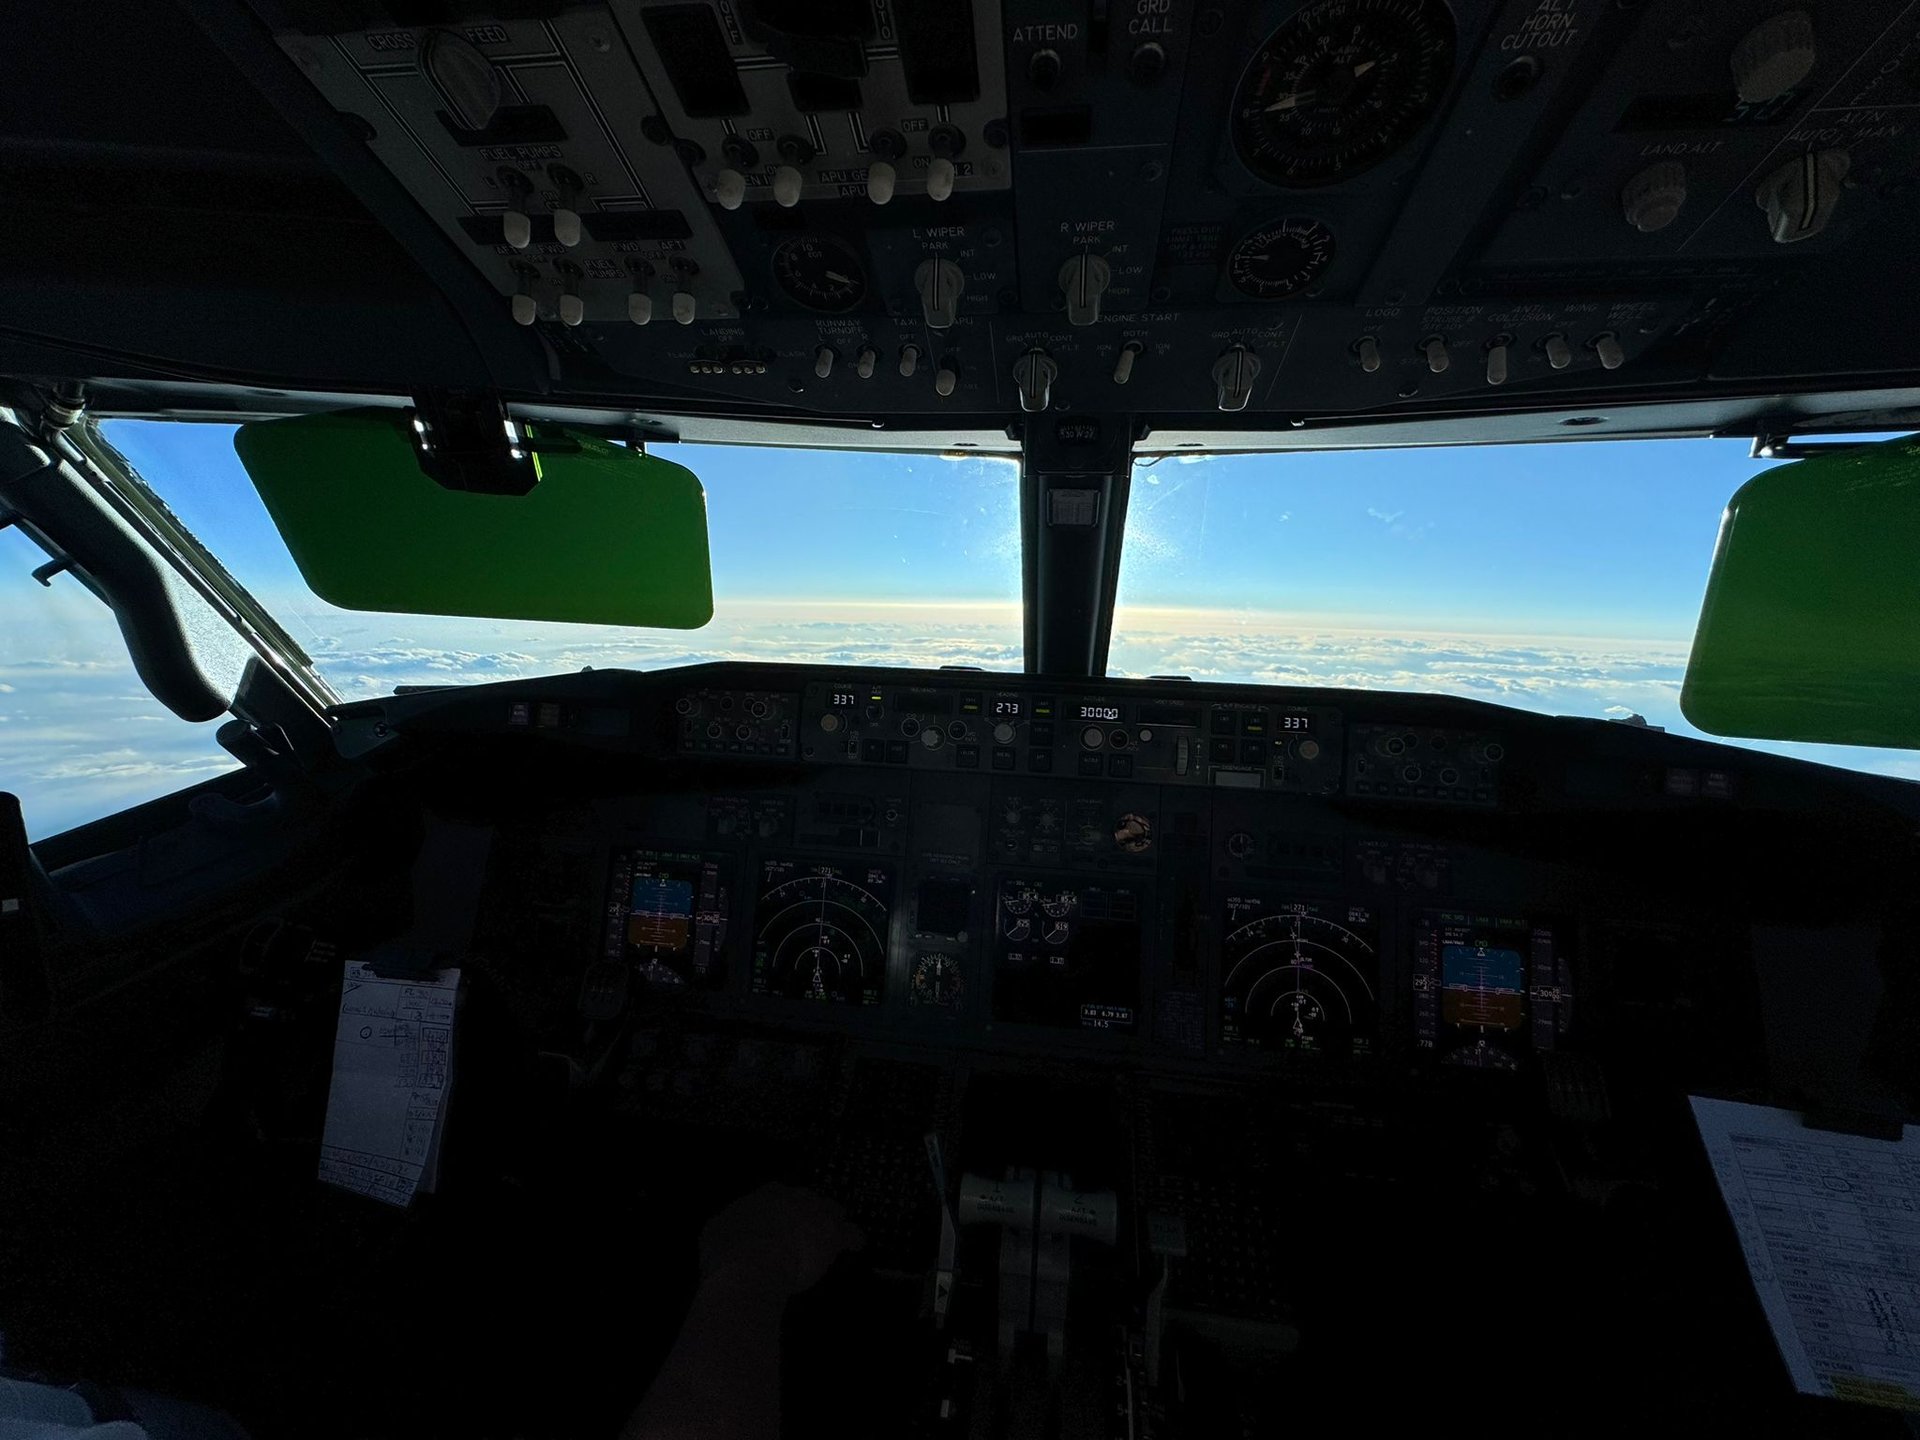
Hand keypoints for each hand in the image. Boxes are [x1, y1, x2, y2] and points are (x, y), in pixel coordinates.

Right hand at [699, 1182, 864, 1298]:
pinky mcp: (833, 1235)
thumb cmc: (729, 1249)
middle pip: (809, 1199)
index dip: (781, 1208)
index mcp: (765, 1195)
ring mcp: (816, 1214)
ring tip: (834, 1232)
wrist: (751, 1262)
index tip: (780, 1218)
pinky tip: (856, 1244)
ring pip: (833, 1209)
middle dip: (808, 1212)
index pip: (778, 1193)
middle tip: (805, 1230)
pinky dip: (854, 1240)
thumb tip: (724, 1232)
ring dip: (833, 1221)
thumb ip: (726, 1226)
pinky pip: (852, 1234)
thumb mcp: (715, 1231)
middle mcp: (793, 1198)